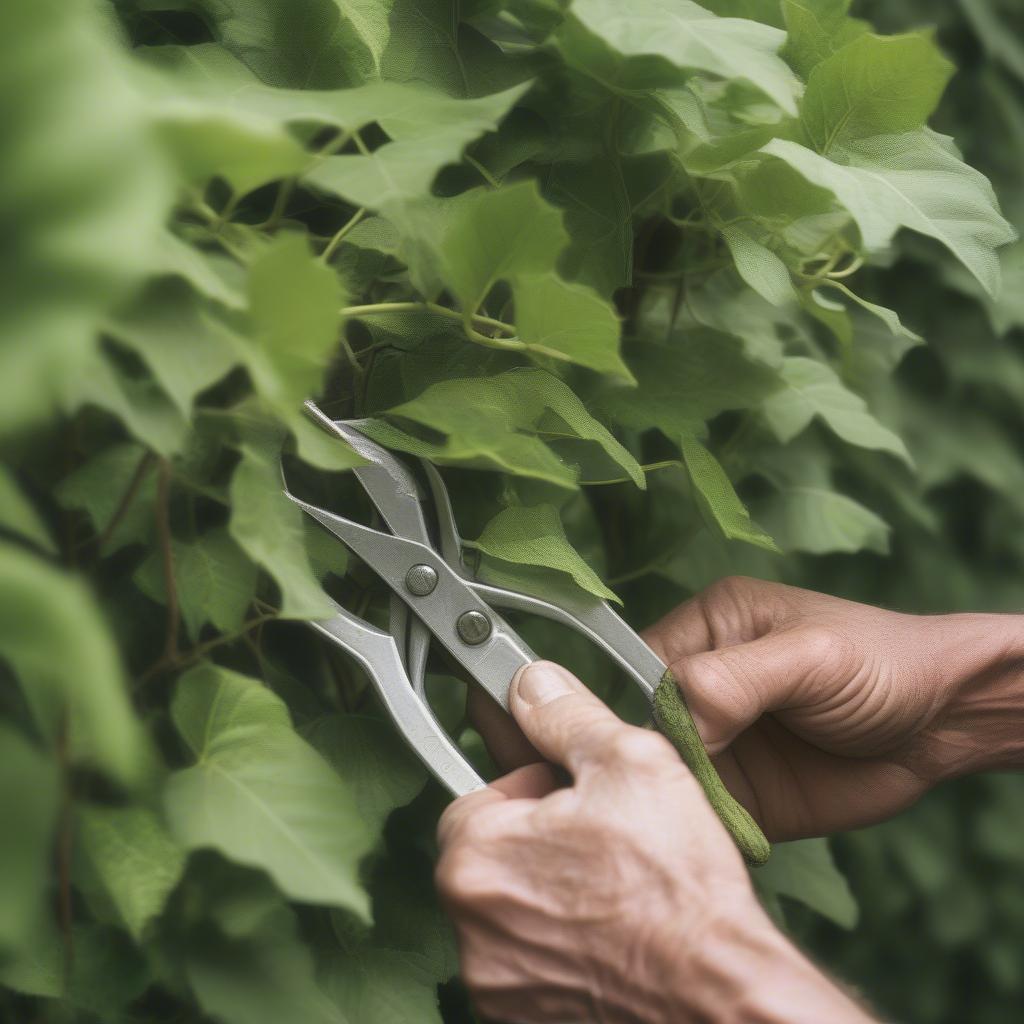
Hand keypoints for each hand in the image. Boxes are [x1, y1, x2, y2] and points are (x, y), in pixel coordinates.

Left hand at [438, 661, 870, 1023]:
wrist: (720, 995)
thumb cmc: (677, 891)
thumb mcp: (630, 762)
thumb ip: (567, 716)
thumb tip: (533, 685)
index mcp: (477, 856)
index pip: (478, 797)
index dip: (531, 790)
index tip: (573, 798)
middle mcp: (472, 926)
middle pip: (492, 857)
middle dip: (538, 841)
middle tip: (601, 842)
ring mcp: (495, 983)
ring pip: (510, 912)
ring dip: (547, 896)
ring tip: (613, 892)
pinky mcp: (522, 1021)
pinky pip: (529, 963)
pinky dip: (559, 948)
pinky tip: (610, 937)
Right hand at [644, 576, 1023, 838]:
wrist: (946, 724)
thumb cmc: (880, 665)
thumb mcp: (809, 657)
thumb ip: (734, 679)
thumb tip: (668, 718)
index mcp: (709, 627)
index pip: (643, 664)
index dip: (646, 704)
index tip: (664, 743)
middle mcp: (703, 682)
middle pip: (648, 722)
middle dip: (656, 756)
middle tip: (678, 784)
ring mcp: (720, 740)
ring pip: (668, 771)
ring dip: (675, 796)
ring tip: (693, 814)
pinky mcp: (740, 790)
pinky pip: (701, 811)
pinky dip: (702, 827)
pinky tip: (710, 837)